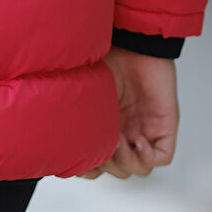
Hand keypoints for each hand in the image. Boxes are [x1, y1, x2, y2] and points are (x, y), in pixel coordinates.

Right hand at [81, 46, 179, 179]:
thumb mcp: (82, 90)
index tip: (79, 161)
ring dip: (126, 162)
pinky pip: (160, 157)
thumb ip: (71, 111)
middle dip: (107, 165)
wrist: (133, 43)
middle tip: (101, 145)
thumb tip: (47, 132)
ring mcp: (144, 130)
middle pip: (117, 169)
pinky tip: (137, 140)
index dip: (88, 167)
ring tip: (118, 141)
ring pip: (138, 168)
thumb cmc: (107, 59)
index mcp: (104, 126)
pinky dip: (146, 156)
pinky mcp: (163, 127)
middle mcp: (124, 131)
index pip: (97, 162)